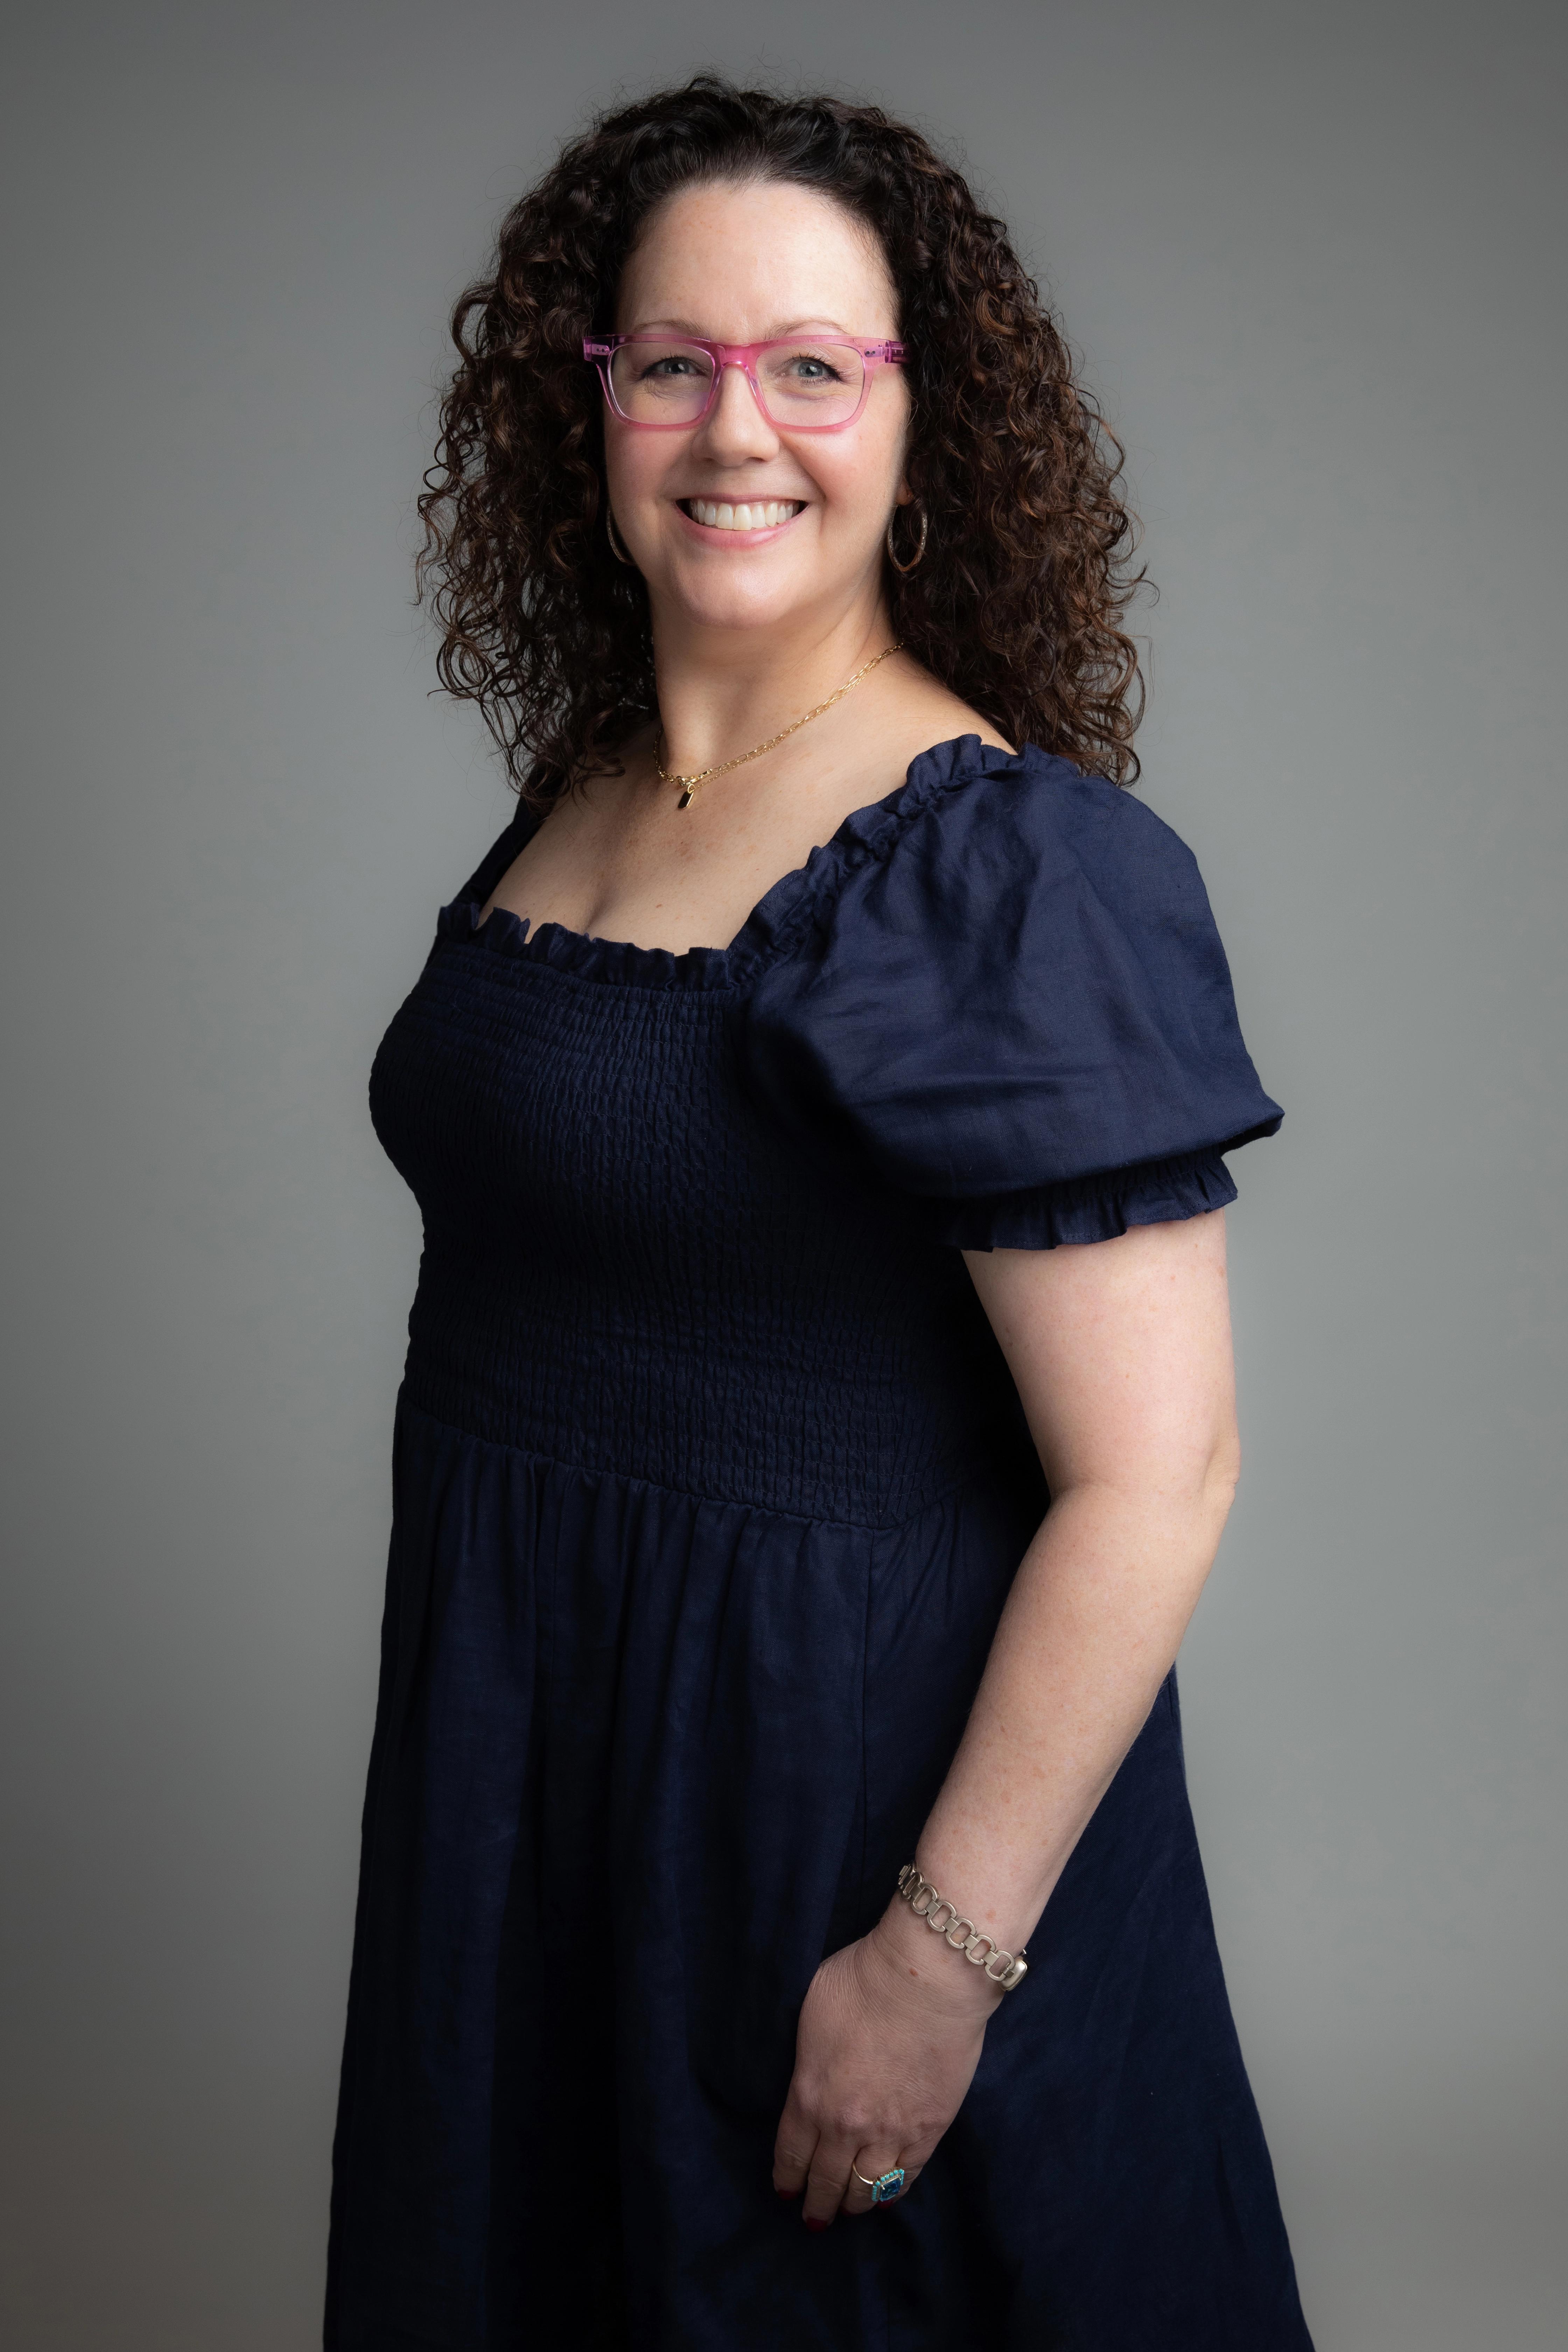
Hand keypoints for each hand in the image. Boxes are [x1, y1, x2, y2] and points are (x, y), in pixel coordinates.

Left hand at [771, 1900, 1002, 2227]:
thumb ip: (808, 2058)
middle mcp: (846, 2125)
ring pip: (865, 2188)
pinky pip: (906, 2176)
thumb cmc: (864, 1980)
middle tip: (814, 2219)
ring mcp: (890, 2132)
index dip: (787, 2178)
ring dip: (853, 2204)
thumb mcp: (811, 2012)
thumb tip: (812, 2075)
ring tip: (848, 2211)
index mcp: (809, 2095)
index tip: (785, 2193)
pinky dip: (893, 2192)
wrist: (927, 1979)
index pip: (791, 2153)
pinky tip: (885, 2198)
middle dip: (817, 2204)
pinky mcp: (929, 2130)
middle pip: (826, 2180)